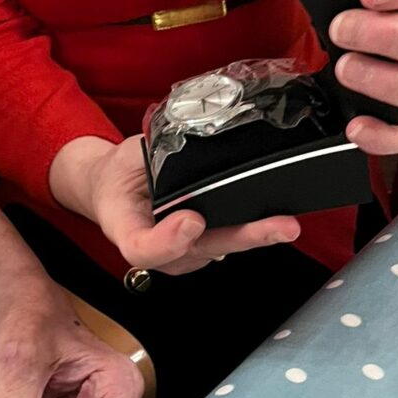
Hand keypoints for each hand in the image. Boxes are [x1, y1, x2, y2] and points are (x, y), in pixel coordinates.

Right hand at [84, 135, 300, 274]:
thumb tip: (191, 143)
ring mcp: (180, 255)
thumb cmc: (120, 174)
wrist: (113, 190)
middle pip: (197, 252)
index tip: (191, 219)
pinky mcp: (201, 249)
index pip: (141, 248)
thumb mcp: (126, 157)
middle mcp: (155, 250)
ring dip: (253, 236)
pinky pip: (227, 243)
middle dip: (241, 237)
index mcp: (123, 226)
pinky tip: (274, 217)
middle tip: (275, 227)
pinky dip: (250, 229)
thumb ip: (154, 155)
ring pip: (219, 249)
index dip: (168, 240)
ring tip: (284, 223)